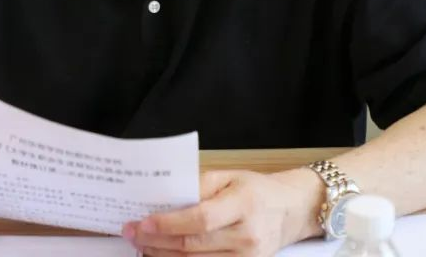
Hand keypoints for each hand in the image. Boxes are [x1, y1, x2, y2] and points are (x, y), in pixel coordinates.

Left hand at [123, 169, 322, 256]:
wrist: (292, 210)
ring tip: (142, 245)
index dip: (168, 223)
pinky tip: (164, 255)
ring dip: (164, 255)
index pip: (201, 219)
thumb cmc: (258, 189)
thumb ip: (197, 186)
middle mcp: (247, 235)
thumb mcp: (230, 176)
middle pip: (194, 245)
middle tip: (133, 234)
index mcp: (244, 204)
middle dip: (157, 241)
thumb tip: (165, 199)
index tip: (143, 222)